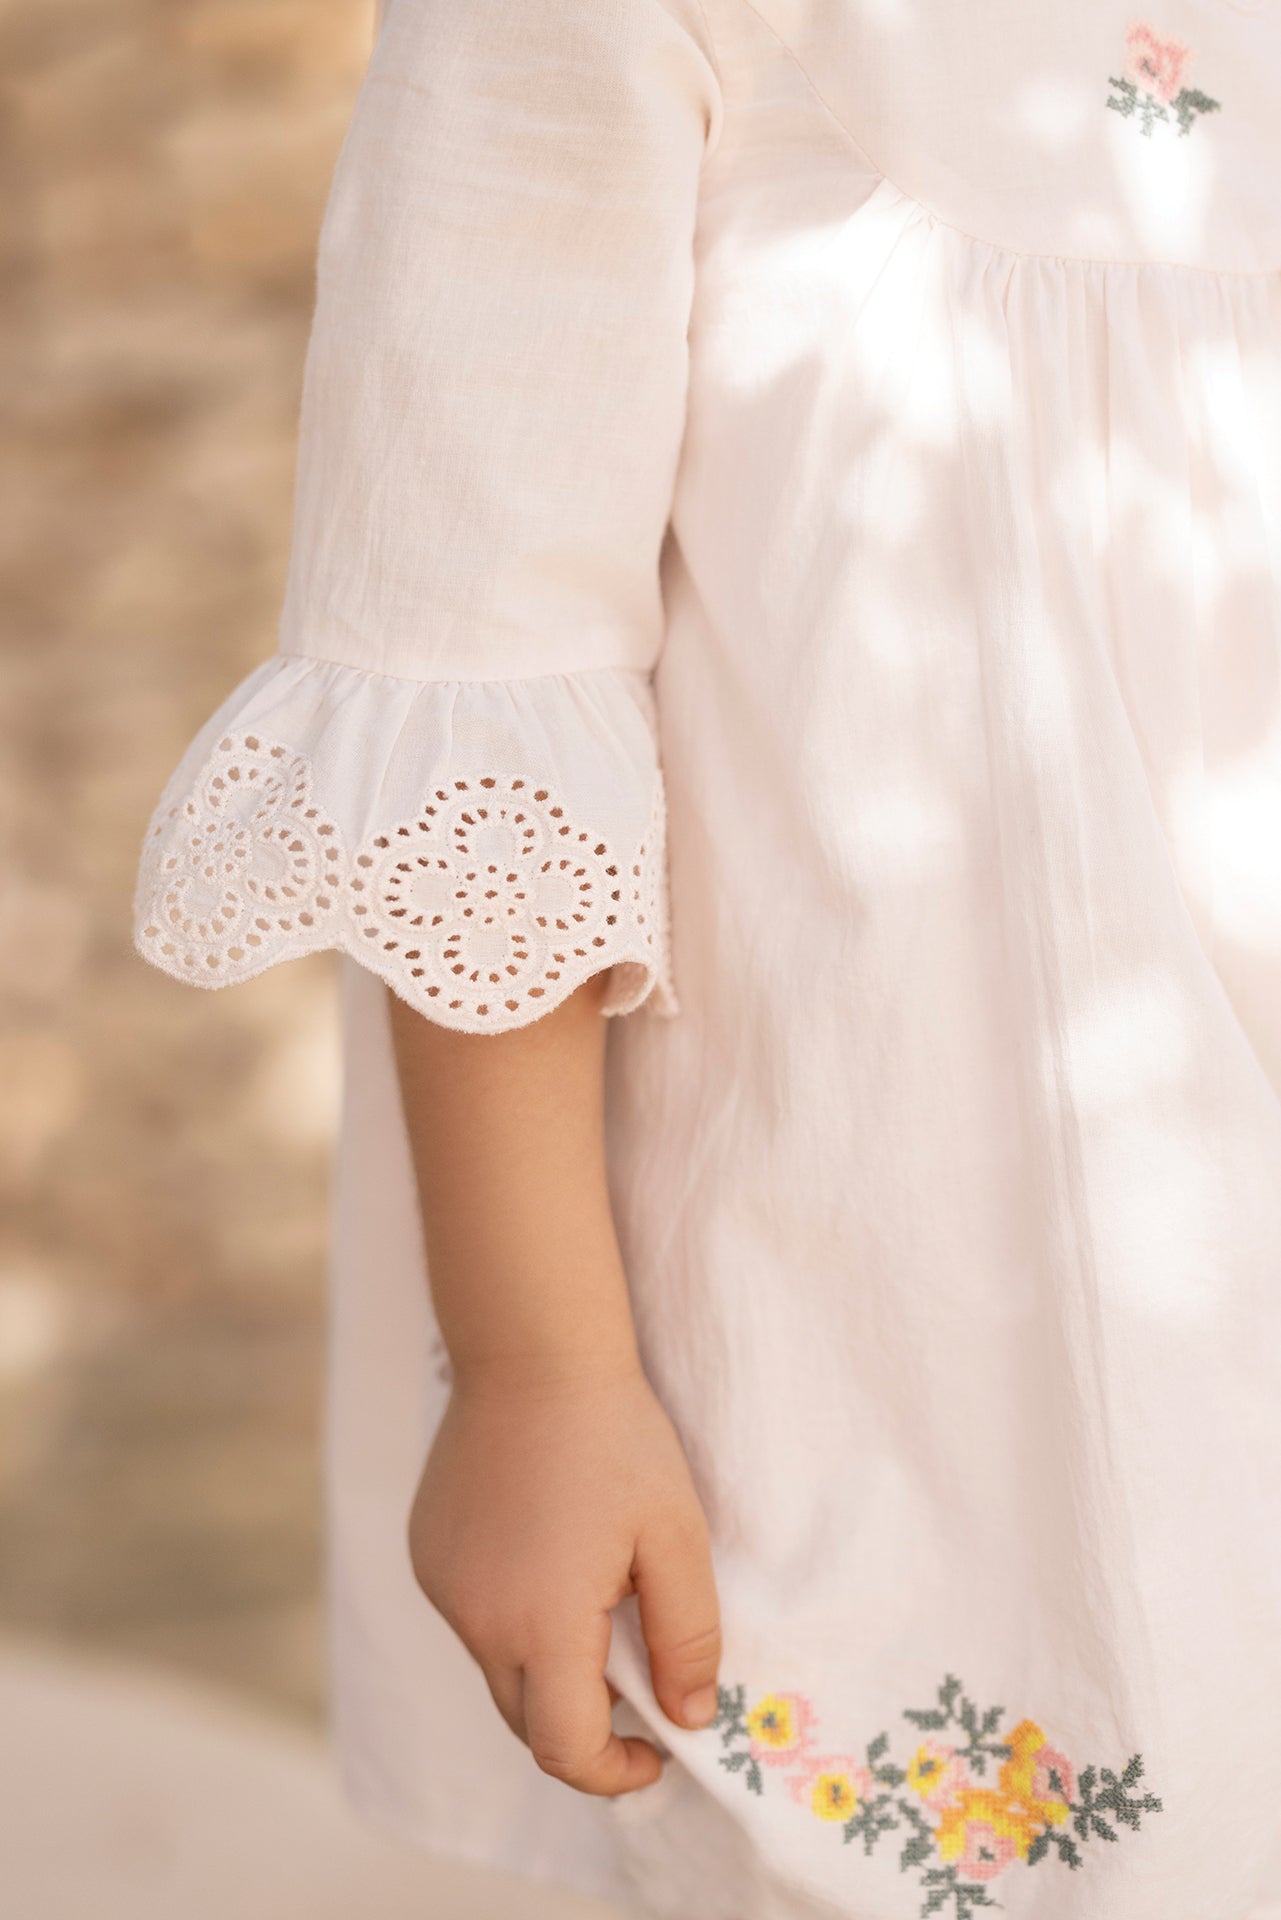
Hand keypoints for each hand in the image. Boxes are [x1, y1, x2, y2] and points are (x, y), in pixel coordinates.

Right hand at [408, 1361, 720, 1796]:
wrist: (531, 1352)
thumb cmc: (615, 1439)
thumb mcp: (676, 1536)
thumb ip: (686, 1637)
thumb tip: (687, 1717)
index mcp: (541, 1625)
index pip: (566, 1749)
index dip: (615, 1771)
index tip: (658, 1746)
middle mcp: (476, 1620)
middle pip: (526, 1720)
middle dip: (583, 1723)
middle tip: (638, 1678)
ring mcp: (443, 1587)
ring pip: (497, 1667)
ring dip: (545, 1665)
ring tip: (594, 1597)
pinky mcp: (427, 1555)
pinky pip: (472, 1616)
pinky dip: (511, 1617)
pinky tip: (547, 1555)